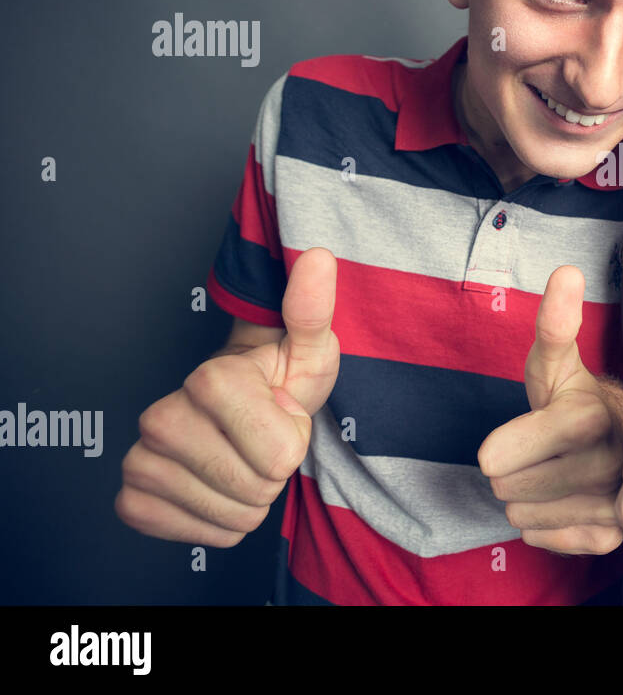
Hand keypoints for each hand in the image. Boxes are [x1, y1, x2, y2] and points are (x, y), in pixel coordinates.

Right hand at [115, 248, 339, 546]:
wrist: (234, 405)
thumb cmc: (278, 378)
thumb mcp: (308, 348)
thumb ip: (313, 310)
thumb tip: (319, 257)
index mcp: (210, 381)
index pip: (280, 459)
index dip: (291, 440)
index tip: (277, 412)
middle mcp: (161, 419)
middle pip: (256, 492)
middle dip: (272, 472)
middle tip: (259, 438)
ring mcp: (140, 460)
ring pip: (231, 518)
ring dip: (249, 497)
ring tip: (240, 456)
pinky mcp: (132, 499)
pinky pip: (198, 536)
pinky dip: (218, 521)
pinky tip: (215, 484)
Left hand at [477, 266, 622, 554]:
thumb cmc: (575, 396)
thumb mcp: (556, 360)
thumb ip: (554, 322)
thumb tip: (566, 270)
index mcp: (590, 416)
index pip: (500, 458)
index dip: (500, 448)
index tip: (513, 439)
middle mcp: (612, 461)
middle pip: (509, 490)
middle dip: (513, 472)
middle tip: (539, 452)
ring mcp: (617, 501)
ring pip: (526, 518)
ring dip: (529, 500)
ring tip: (553, 474)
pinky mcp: (618, 534)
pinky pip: (550, 542)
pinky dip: (547, 527)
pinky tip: (565, 501)